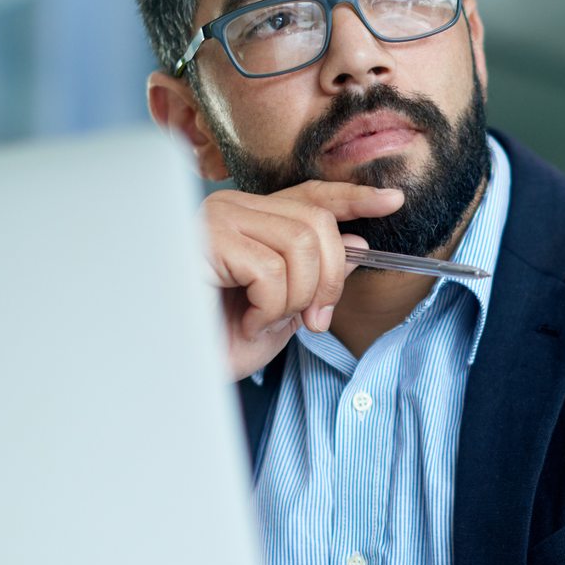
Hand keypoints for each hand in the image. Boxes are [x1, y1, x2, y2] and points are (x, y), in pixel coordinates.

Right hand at [201, 181, 403, 379]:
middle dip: (329, 279)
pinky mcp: (206, 240)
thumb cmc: (217, 341)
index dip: (354, 197)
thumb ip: (315, 275)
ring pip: (301, 246)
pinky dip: (269, 308)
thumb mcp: (283, 310)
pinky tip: (244, 322)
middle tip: (312, 320)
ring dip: (296, 298)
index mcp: (251, 219)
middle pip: (318, 223)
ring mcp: (218, 219)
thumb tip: (356, 242)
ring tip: (263, 322)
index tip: (393, 200)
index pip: (311, 195)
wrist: (172, 369)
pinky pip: (271, 271)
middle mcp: (233, 208)